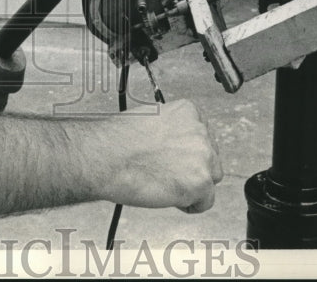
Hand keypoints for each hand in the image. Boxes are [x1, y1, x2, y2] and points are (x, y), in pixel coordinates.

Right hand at [97, 100, 222, 212]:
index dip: (185, 151)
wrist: (106, 157)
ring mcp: (203, 156)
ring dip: (192, 185)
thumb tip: (176, 144)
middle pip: (210, 157)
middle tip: (167, 173)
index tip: (173, 158)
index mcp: (188, 111)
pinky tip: (169, 196)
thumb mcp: (150, 119)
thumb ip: (172, 129)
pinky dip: (189, 205)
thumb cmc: (118, 140)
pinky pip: (206, 202)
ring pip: (210, 179)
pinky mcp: (201, 181)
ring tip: (166, 184)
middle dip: (192, 168)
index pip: (203, 136)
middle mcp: (200, 130)